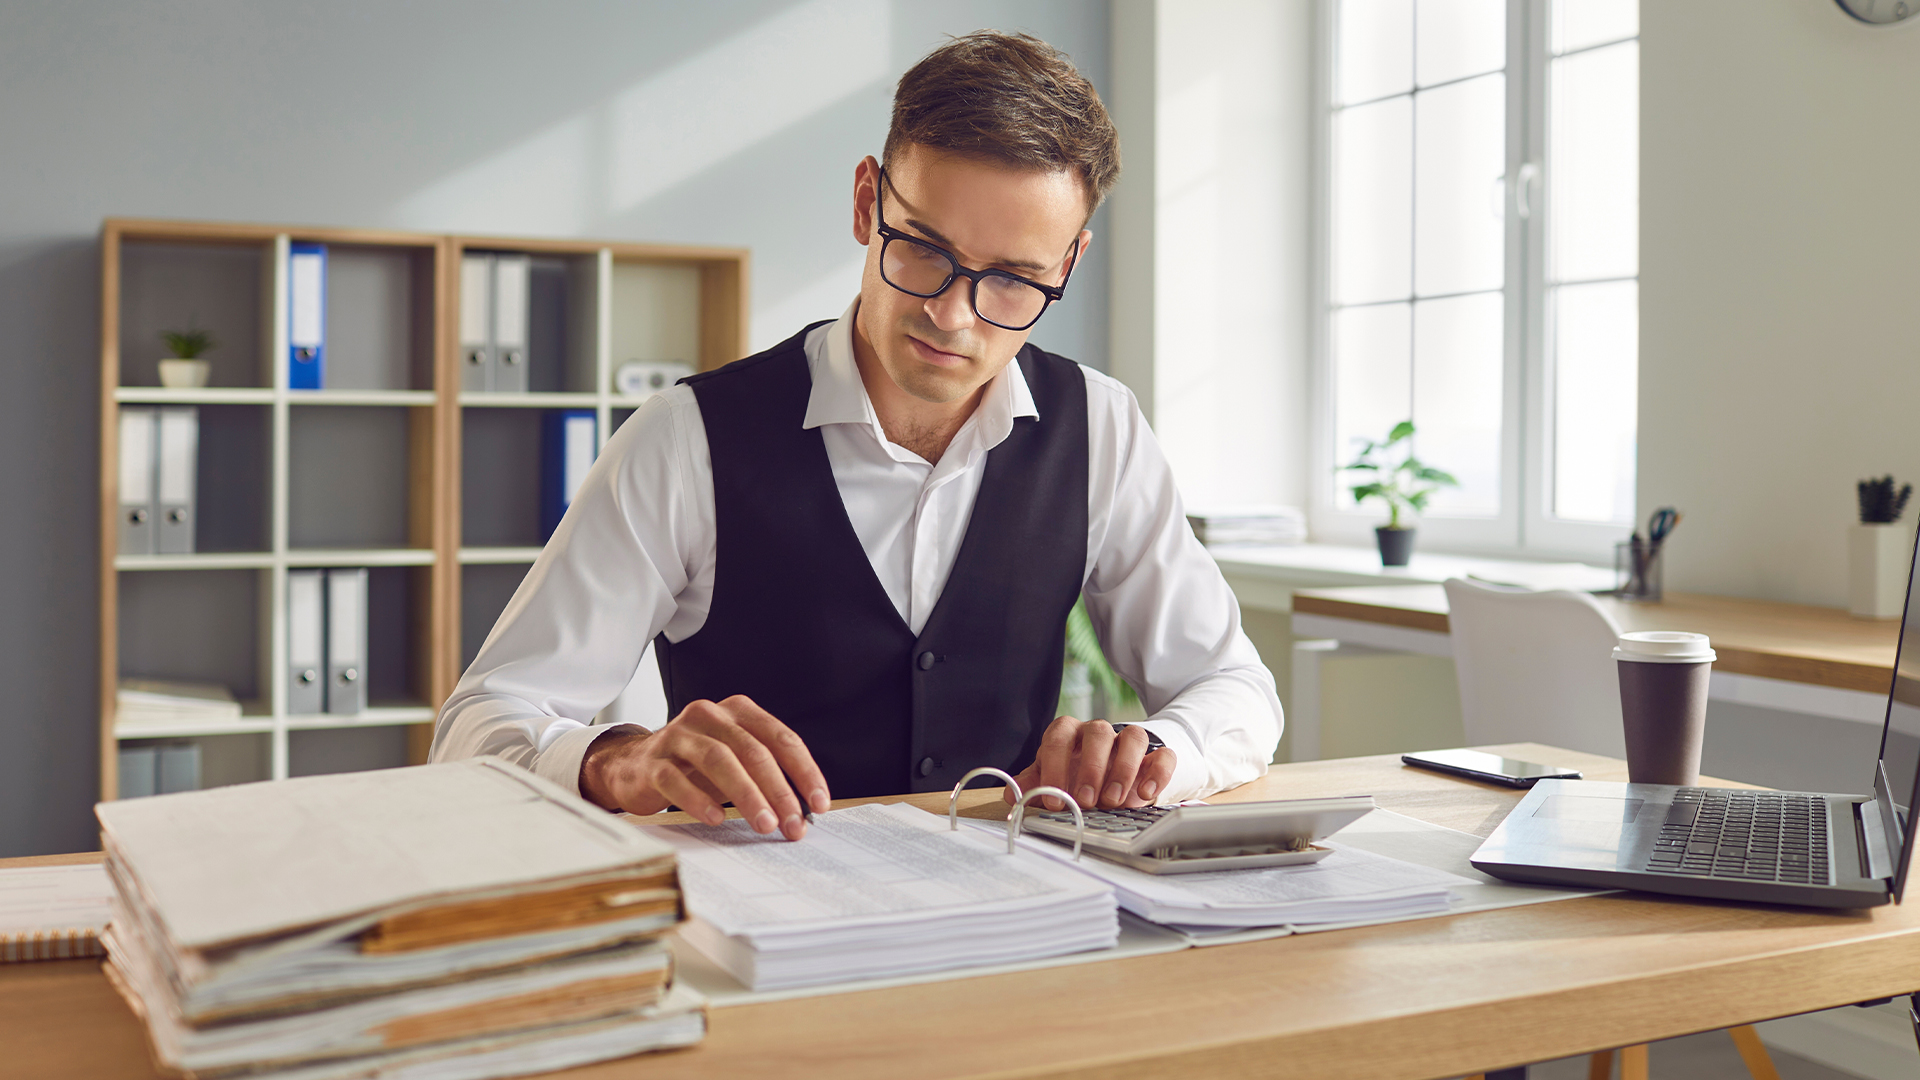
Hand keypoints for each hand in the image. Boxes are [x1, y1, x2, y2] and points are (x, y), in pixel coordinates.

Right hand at [579, 696, 829, 840]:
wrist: (633, 766)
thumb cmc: (694, 765)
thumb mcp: (735, 761)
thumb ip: (766, 776)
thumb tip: (802, 812)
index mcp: (737, 711)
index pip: (780, 738)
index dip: (804, 772)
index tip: (818, 804)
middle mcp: (709, 716)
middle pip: (752, 750)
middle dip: (778, 790)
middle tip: (792, 823)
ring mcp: (678, 736)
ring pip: (719, 760)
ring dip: (747, 795)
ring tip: (765, 823)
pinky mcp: (652, 762)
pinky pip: (677, 780)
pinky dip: (699, 800)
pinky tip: (716, 819)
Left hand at [1005, 716, 1175, 810]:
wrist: (1112, 772)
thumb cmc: (1075, 774)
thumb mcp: (1053, 779)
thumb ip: (1034, 785)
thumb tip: (1011, 796)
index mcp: (1068, 733)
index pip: (1058, 738)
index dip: (1053, 768)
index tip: (1053, 801)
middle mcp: (1098, 732)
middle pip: (1097, 732)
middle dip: (1091, 767)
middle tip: (1086, 800)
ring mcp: (1128, 741)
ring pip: (1132, 736)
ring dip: (1123, 768)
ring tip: (1113, 801)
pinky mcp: (1155, 755)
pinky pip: (1162, 754)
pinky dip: (1156, 772)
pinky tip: (1146, 794)